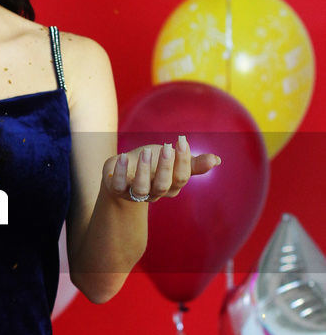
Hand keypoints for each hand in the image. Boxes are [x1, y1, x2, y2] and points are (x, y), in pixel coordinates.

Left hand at [103, 135, 220, 202]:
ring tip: (147, 151)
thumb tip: (217, 160)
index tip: (181, 141)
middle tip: (166, 146)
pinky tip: (124, 157)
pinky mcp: (117, 189)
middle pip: (163, 185)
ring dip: (145, 170)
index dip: (182, 161)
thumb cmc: (152, 165)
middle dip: (166, 167)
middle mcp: (154, 192)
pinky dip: (121, 172)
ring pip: (142, 188)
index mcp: (171, 186)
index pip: (181, 178)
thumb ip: (192, 162)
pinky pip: (119, 185)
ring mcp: (135, 193)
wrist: (124, 174)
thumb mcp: (172, 160)